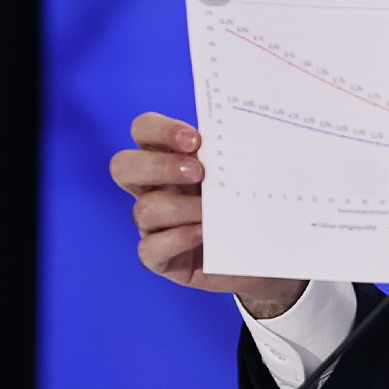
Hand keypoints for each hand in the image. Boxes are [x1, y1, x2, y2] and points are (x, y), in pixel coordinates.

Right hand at [108, 112, 307, 317]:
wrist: (265, 252)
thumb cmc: (250, 203)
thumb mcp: (244, 174)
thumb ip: (235, 154)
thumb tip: (248, 136)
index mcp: (170, 158)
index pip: (144, 131)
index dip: (160, 130)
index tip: (195, 139)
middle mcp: (154, 189)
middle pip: (123, 166)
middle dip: (159, 166)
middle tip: (200, 172)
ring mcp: (153, 225)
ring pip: (145, 209)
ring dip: (182, 208)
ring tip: (214, 211)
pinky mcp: (159, 258)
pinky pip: (150, 249)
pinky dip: (177, 239)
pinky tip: (204, 234)